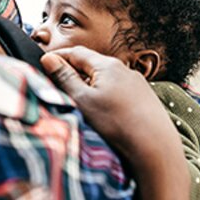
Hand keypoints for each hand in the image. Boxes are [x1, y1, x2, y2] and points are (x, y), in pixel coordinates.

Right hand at [41, 46, 189, 199]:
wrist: (155, 147)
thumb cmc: (117, 123)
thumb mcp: (83, 99)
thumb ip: (65, 77)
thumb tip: (49, 59)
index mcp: (107, 65)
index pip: (76, 52)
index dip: (58, 57)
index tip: (44, 63)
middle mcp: (124, 69)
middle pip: (91, 64)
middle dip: (73, 71)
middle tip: (56, 83)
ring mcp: (136, 83)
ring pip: (105, 78)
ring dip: (89, 84)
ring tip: (78, 100)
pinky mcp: (143, 98)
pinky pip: (118, 90)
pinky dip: (104, 94)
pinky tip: (102, 110)